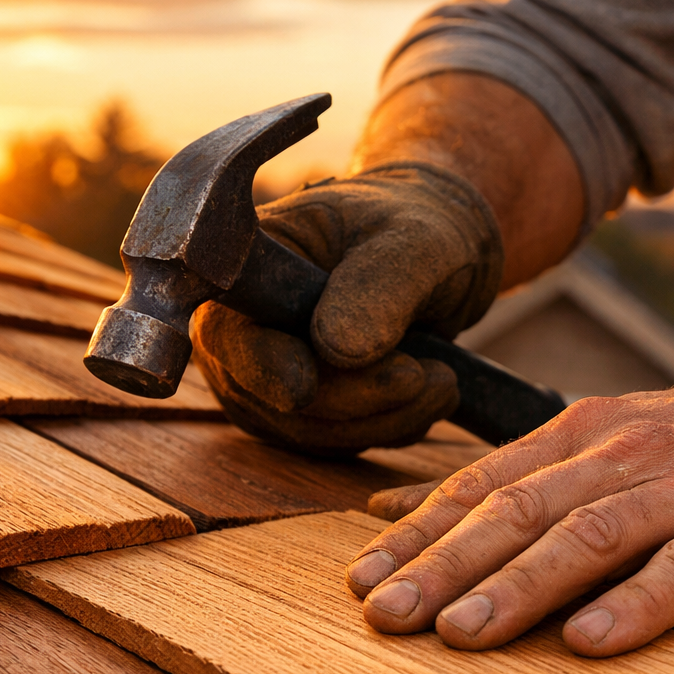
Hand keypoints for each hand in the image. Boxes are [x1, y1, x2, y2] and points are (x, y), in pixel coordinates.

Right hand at [190, 161, 503, 454]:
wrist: (442, 258)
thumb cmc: (421, 230)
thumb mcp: (415, 242)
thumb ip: (378, 284)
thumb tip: (334, 347)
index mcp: (250, 264)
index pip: (228, 331)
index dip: (264, 367)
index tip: (303, 387)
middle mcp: (242, 325)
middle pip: (270, 396)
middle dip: (356, 399)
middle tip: (432, 378)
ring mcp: (266, 374)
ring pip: (308, 430)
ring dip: (385, 419)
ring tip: (444, 382)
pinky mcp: (301, 411)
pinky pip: (337, 442)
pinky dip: (390, 427)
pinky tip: (432, 396)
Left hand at [343, 384, 673, 654]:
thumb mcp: (611, 442)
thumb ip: (513, 478)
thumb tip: (393, 511)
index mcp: (589, 433)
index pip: (488, 484)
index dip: (422, 534)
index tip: (361, 582)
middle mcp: (632, 455)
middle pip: (526, 510)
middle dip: (449, 564)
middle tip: (386, 617)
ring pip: (594, 537)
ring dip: (523, 586)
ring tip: (463, 635)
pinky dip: (639, 605)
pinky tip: (591, 643)